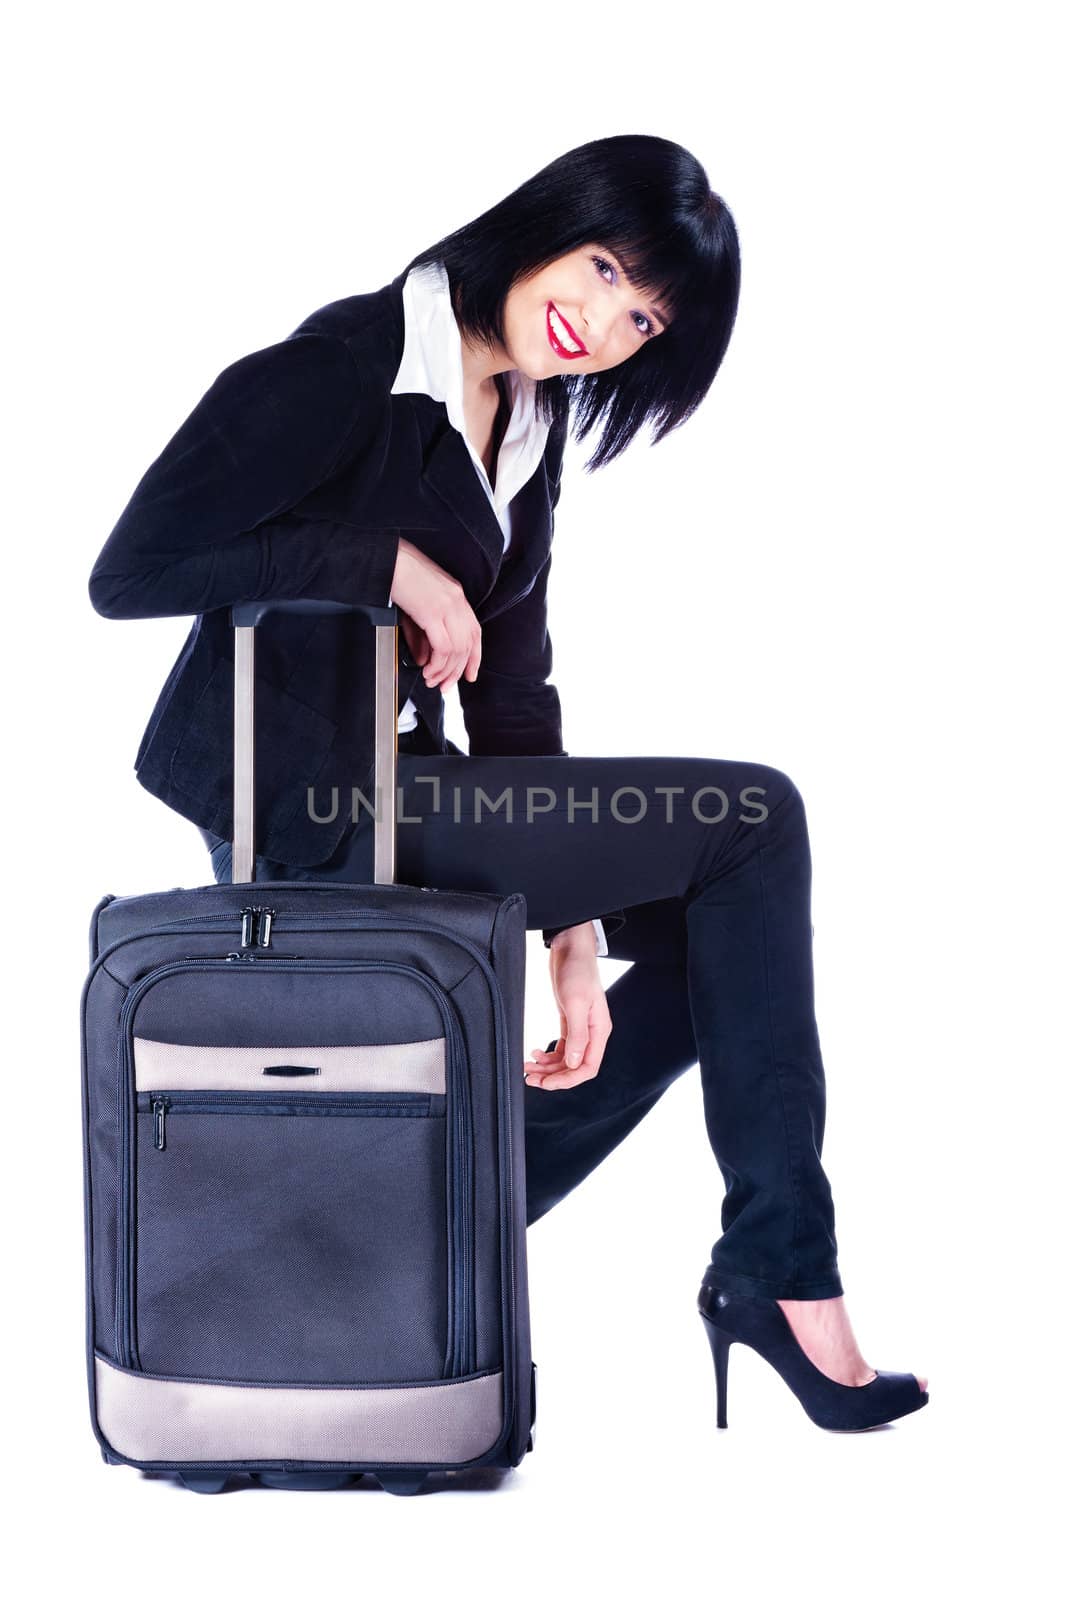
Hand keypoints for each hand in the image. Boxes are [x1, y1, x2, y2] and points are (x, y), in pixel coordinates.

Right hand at [390, 538, 481, 694]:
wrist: (386, 559)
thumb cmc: (397, 575)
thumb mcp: (415, 608)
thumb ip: (422, 637)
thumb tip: (426, 660)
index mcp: (455, 595)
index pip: (475, 632)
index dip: (475, 657)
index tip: (469, 674)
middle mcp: (456, 600)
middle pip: (468, 644)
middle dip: (458, 671)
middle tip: (446, 686)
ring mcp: (447, 606)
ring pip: (457, 649)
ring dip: (445, 671)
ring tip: (432, 680)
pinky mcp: (433, 612)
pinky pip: (444, 647)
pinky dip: (438, 665)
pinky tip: (429, 670)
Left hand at [524, 923, 612, 1089]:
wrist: (571, 948)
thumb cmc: (577, 970)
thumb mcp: (576, 1002)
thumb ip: (577, 1034)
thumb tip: (573, 1063)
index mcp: (599, 1031)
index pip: (587, 1068)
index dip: (568, 1080)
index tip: (547, 1083)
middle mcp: (592, 1033)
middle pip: (574, 1067)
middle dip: (553, 1076)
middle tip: (530, 1079)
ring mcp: (580, 1028)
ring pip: (565, 1059)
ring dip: (547, 1067)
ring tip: (528, 1068)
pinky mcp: (569, 1021)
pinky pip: (560, 1048)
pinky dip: (547, 1055)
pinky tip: (534, 1053)